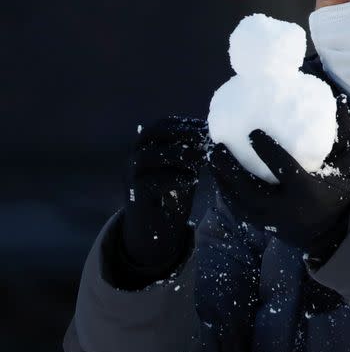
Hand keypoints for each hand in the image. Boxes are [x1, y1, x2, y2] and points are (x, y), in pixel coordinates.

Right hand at [120, 115, 208, 279]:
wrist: (156, 228)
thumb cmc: (174, 192)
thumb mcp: (185, 166)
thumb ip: (193, 151)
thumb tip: (215, 133)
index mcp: (147, 146)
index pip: (162, 125)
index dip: (184, 123)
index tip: (206, 127)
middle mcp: (136, 157)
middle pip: (150, 133)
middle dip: (179, 132)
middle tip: (203, 136)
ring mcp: (132, 176)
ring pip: (147, 156)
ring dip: (176, 153)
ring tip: (201, 157)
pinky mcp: (136, 196)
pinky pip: (150, 182)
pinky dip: (173, 178)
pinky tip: (191, 179)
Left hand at [209, 94, 349, 259]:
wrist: (333, 230)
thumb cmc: (338, 192)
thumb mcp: (345, 165)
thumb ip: (342, 135)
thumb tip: (339, 100)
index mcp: (306, 190)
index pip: (283, 169)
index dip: (267, 151)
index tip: (253, 133)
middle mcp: (285, 207)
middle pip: (249, 188)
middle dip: (231, 168)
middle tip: (219, 147)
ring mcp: (271, 220)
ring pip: (239, 201)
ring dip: (223, 179)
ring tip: (213, 158)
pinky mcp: (262, 226)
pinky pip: (239, 210)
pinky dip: (227, 193)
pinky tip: (219, 177)